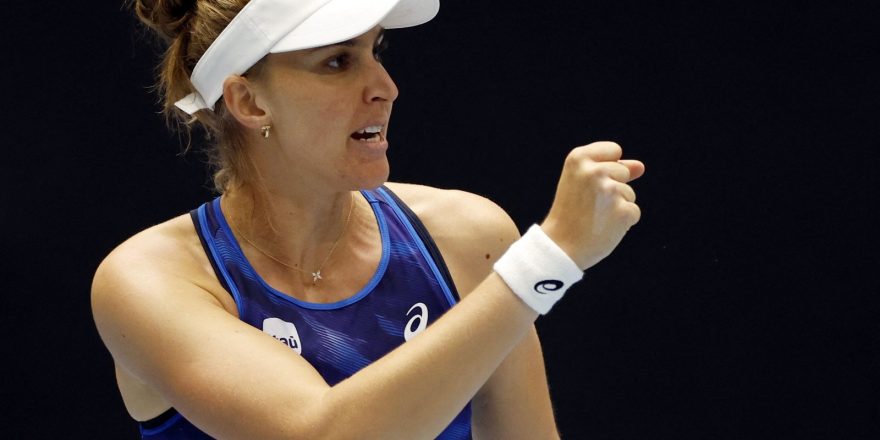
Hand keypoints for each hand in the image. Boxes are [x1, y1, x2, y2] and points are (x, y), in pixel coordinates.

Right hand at [540, 141, 644, 269]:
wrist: (560, 247)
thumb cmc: (570, 214)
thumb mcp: (581, 182)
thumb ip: (612, 168)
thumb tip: (641, 167)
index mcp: (578, 158)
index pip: (614, 150)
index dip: (606, 168)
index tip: (588, 184)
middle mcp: (594, 171)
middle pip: (623, 172)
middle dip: (612, 188)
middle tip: (587, 205)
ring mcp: (610, 191)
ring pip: (629, 193)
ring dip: (617, 206)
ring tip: (593, 218)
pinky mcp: (623, 211)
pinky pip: (633, 212)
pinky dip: (623, 222)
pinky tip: (603, 228)